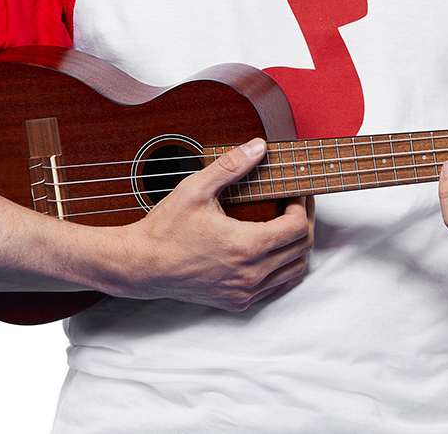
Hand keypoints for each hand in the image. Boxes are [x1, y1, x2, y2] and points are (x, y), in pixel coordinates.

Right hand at [110, 138, 314, 311]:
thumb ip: (230, 165)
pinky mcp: (236, 301)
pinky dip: (284, 267)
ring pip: (293, 272)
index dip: (302, 205)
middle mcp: (250, 274)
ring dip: (298, 246)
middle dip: (305, 220)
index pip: (297, 228)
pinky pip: (276, 287)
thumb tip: (259, 146)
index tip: (294, 190)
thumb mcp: (195, 188)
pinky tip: (273, 248)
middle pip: (302, 249)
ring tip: (287, 222)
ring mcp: (244, 292)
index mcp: (246, 246)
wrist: (142, 265)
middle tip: (297, 201)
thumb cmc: (166, 227)